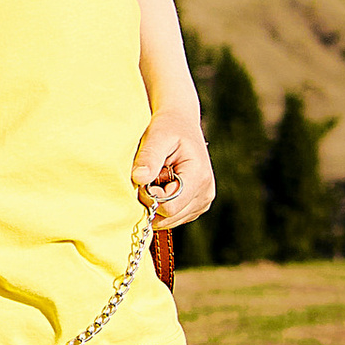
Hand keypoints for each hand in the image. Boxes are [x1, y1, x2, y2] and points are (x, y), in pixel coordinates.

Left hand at [134, 106, 215, 228]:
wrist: (180, 123)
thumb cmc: (168, 127)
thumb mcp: (157, 136)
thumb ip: (148, 158)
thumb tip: (138, 179)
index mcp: (199, 177)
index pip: (170, 207)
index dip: (151, 197)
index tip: (144, 177)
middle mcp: (205, 193)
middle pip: (169, 217)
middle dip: (152, 202)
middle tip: (149, 177)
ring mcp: (202, 202)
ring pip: (169, 220)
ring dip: (156, 204)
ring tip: (157, 179)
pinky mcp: (196, 206)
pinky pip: (173, 218)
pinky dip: (162, 206)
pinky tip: (162, 185)